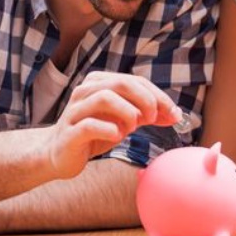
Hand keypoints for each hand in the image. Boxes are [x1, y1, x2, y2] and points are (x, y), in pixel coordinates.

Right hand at [47, 71, 181, 179]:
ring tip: (133, 127)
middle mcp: (86, 91)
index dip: (158, 95)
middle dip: (145, 100)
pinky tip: (117, 136)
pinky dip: (109, 130)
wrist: (60, 154)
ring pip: (105, 98)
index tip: (174, 113)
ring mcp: (75, 110)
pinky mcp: (69, 132)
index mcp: (100, 82)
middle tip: (154, 118)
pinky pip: (90, 124)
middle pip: (121, 83)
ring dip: (127, 112)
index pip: (134, 80)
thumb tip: (176, 114)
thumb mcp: (124, 121)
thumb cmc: (95, 133)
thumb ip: (146, 114)